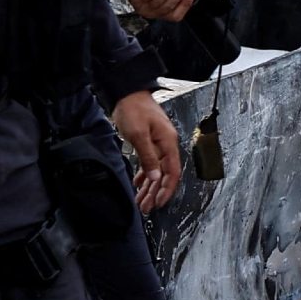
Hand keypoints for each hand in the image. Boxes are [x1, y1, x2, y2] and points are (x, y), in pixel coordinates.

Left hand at [111, 90, 184, 212]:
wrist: (127, 92)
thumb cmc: (134, 108)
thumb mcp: (139, 135)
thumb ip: (148, 158)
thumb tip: (156, 177)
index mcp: (168, 142)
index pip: (173, 172)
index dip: (167, 190)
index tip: (158, 203)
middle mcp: (166, 144)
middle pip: (164, 174)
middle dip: (155, 193)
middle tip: (146, 207)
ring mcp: (158, 143)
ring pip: (156, 171)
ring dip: (149, 187)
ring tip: (141, 201)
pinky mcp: (150, 141)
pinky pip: (150, 163)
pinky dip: (144, 175)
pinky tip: (138, 183)